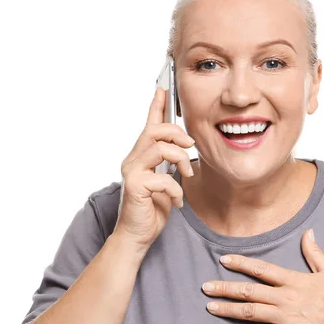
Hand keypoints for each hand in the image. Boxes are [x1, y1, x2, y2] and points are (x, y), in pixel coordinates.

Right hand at [114, 86, 195, 248]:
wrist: (137, 235)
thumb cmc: (151, 209)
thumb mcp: (166, 180)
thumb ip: (170, 164)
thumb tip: (184, 148)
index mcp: (141, 156)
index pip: (149, 125)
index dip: (156, 105)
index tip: (163, 87)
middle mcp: (133, 159)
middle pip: (155, 130)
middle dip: (177, 134)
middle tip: (191, 146)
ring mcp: (132, 172)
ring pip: (160, 148)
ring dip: (181, 160)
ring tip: (187, 175)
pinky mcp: (135, 186)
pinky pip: (163, 178)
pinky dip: (176, 190)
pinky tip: (177, 201)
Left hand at [201, 229, 323, 323]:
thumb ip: (314, 252)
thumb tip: (309, 232)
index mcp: (292, 280)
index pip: (260, 269)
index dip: (240, 263)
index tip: (223, 260)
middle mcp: (284, 297)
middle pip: (248, 291)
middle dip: (224, 288)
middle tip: (204, 288)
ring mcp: (284, 317)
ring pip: (249, 313)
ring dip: (228, 310)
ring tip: (210, 307)